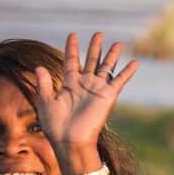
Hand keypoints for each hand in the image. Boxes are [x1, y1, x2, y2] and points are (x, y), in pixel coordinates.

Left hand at [34, 32, 137, 154]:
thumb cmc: (55, 126)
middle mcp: (84, 85)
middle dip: (94, 48)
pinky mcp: (108, 96)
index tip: (73, 35)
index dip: (72, 48)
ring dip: (111, 56)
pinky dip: (127, 72)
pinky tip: (135, 62)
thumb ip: (44, 85)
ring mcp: (97, 89)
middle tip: (98, 34)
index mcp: (69, 85)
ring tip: (117, 44)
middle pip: (91, 61)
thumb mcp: (46, 103)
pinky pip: (120, 80)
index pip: (71, 61)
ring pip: (106, 67)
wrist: (70, 141)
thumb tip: (38, 68)